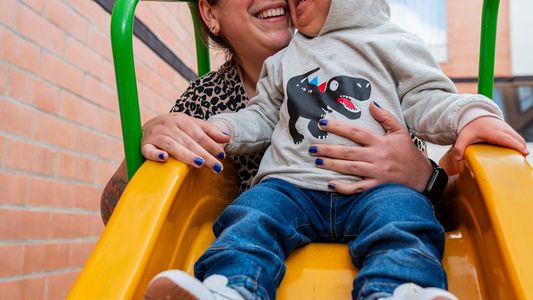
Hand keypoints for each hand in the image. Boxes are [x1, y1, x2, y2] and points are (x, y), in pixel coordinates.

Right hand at [140, 112, 229, 172]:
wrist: (146, 127)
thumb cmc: (174, 128)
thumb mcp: (191, 125)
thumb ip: (209, 131)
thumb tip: (227, 138)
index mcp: (181, 120)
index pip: (199, 134)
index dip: (211, 144)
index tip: (222, 155)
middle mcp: (168, 126)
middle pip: (188, 142)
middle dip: (204, 154)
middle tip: (216, 167)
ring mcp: (156, 135)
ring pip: (172, 145)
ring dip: (185, 155)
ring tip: (199, 163)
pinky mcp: (144, 145)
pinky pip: (149, 150)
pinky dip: (155, 154)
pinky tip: (165, 159)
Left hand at [310, 102, 432, 193]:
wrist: (423, 177)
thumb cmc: (408, 153)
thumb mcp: (400, 132)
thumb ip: (385, 117)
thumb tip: (371, 104)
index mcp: (380, 142)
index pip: (356, 132)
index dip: (338, 127)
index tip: (322, 123)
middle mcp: (377, 157)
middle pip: (348, 152)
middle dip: (328, 149)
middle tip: (311, 148)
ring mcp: (377, 173)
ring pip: (350, 169)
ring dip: (332, 165)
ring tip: (316, 161)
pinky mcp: (377, 187)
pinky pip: (358, 188)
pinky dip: (344, 188)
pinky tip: (330, 185)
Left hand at [440, 116, 527, 174]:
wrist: (475, 115)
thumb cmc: (471, 127)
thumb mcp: (463, 136)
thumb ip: (459, 147)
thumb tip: (457, 159)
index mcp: (493, 132)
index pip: (507, 139)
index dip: (516, 145)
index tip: (524, 152)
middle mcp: (502, 129)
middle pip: (516, 139)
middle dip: (522, 148)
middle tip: (522, 159)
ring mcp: (507, 128)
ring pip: (518, 138)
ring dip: (521, 146)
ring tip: (520, 158)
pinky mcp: (509, 130)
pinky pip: (517, 137)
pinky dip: (519, 144)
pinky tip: (517, 152)